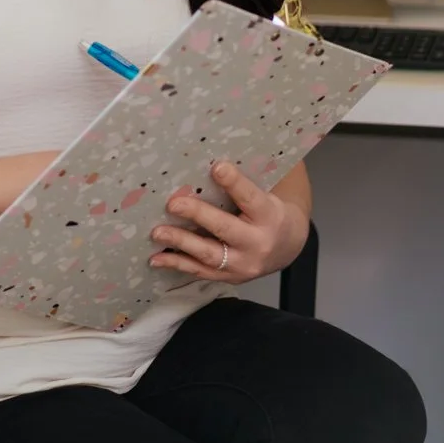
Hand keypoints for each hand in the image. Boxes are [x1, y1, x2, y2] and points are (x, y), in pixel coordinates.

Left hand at [148, 161, 309, 283]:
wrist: (287, 247)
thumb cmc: (268, 212)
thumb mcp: (264, 195)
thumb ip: (240, 186)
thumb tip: (204, 164)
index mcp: (268, 215)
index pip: (250, 197)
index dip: (234, 183)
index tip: (217, 167)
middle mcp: (257, 243)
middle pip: (225, 228)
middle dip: (197, 215)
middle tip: (172, 203)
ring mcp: (243, 265)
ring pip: (209, 255)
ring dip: (181, 243)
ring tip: (157, 233)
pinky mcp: (230, 278)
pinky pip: (201, 272)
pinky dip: (177, 265)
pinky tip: (156, 259)